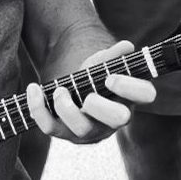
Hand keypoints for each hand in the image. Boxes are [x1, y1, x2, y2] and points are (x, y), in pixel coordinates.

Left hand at [25, 41, 155, 143]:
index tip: (110, 78)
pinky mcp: (65, 133)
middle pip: (119, 119)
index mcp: (131, 96)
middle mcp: (114, 118)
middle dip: (102, 107)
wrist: (73, 88)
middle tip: (89, 96)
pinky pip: (51, 127)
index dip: (131, 88)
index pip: (146, 95)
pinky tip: (34, 88)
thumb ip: (113, 55)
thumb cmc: (95, 76)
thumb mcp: (103, 64)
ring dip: (67, 109)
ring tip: (59, 90)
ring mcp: (90, 129)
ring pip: (82, 129)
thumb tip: (126, 47)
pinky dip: (38, 108)